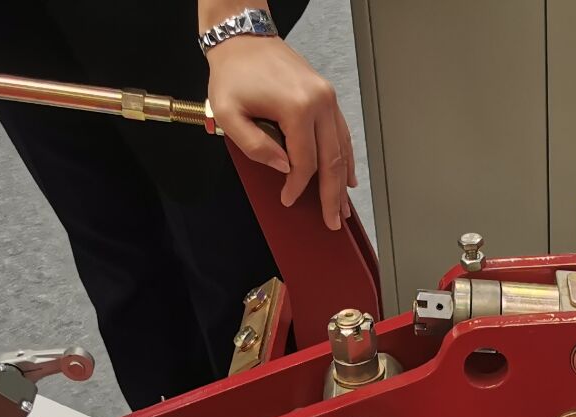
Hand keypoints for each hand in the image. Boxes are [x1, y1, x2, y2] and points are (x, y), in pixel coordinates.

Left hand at [206, 35, 356, 228]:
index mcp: (298, 108)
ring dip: (343, 180)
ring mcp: (327, 97)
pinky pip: (341, 133)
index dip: (298, 187)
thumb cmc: (233, 73)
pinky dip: (345, 156)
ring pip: (342, 148)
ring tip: (344, 206)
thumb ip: (254, 146)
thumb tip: (283, 168)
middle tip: (333, 220)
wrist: (243, 38)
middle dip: (333, 195)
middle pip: (332, 160)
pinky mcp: (326, 95)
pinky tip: (347, 175)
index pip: (305, 162)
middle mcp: (319, 102)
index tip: (288, 199)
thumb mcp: (228, 113)